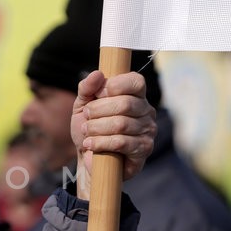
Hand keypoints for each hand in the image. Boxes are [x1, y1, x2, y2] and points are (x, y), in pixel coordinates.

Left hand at [70, 70, 155, 192]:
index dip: (114, 85)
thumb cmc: (89, 128)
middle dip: (98, 111)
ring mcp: (148, 130)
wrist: (87, 156)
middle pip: (125, 104)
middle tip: (86, 118)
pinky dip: (101, 143)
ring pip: (121, 124)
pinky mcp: (144, 149)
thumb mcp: (82, 105)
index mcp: (135, 95)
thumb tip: (97, 74)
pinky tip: (90, 144)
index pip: (136, 81)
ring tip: (87, 132)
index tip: (97, 94)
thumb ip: (87, 88)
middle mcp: (146, 110)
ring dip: (96, 128)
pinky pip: (122, 143)